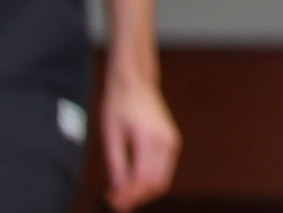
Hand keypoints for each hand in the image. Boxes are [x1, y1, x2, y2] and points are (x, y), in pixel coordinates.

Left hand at [98, 66, 179, 210]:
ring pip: (162, 179)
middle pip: (155, 183)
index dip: (127, 195)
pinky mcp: (171, 142)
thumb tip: (119, 189)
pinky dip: (150, 180)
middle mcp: (166, 142)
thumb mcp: (110, 134)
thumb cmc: (119, 104)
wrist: (136, 82)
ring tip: (122, 193)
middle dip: (136, 197)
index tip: (110, 199)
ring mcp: (172, 142)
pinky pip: (164, 170)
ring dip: (143, 191)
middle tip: (114, 200)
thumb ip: (116, 163)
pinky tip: (133, 181)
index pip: (142, 179)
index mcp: (149, 139)